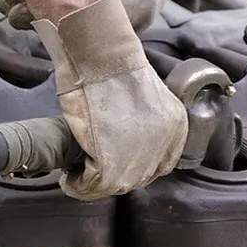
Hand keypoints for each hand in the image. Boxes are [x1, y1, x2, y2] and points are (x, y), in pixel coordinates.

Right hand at [32, 0, 187, 198]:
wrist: (102, 59)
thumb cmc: (114, 70)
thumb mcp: (146, 101)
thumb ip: (145, 124)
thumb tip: (126, 143)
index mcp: (176, 128)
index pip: (158, 163)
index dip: (131, 164)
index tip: (110, 159)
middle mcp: (165, 146)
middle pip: (137, 176)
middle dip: (113, 174)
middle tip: (90, 167)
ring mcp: (140, 159)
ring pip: (115, 185)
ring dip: (94, 182)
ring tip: (78, 173)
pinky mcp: (112, 166)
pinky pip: (92, 187)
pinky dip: (77, 184)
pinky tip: (69, 177)